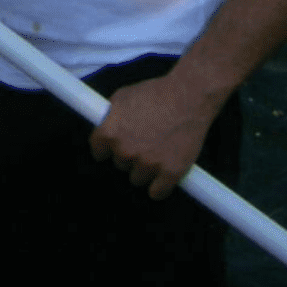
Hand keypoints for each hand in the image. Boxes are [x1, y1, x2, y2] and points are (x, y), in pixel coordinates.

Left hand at [87, 72, 216, 200]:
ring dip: (145, 169)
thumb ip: (109, 117)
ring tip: (158, 150)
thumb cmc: (157, 93)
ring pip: (137, 179)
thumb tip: (102, 130)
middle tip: (145, 140)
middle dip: (130, 154)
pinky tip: (164, 173)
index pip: (98, 152)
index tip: (113, 147)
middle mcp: (125, 150)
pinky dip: (160, 187)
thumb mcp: (123, 96)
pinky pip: (157, 192)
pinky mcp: (169, 173)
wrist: (188, 96)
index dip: (107, 148)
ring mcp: (148, 164)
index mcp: (110, 132)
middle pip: (120, 165)